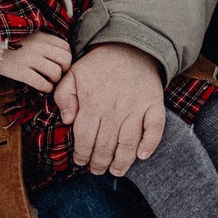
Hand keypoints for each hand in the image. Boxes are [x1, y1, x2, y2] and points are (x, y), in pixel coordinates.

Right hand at [2, 31, 74, 92]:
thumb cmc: (11, 43)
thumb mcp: (30, 35)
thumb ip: (45, 41)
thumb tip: (61, 52)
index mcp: (42, 36)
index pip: (66, 47)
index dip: (66, 58)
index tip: (60, 64)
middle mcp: (38, 46)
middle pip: (65, 60)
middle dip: (64, 70)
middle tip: (57, 74)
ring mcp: (29, 58)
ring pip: (56, 72)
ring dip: (55, 80)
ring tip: (50, 81)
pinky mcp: (20, 71)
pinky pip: (42, 83)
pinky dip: (46, 88)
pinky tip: (44, 88)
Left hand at [50, 41, 167, 175]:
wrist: (130, 46)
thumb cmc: (99, 65)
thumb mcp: (72, 74)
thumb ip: (63, 96)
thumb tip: (67, 120)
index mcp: (92, 103)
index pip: (84, 138)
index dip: (81, 154)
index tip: (80, 162)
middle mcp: (114, 109)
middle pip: (105, 146)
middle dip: (99, 163)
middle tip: (97, 170)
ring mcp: (136, 108)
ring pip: (128, 143)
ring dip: (121, 162)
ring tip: (116, 171)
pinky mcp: (154, 105)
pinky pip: (155, 129)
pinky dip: (149, 144)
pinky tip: (142, 155)